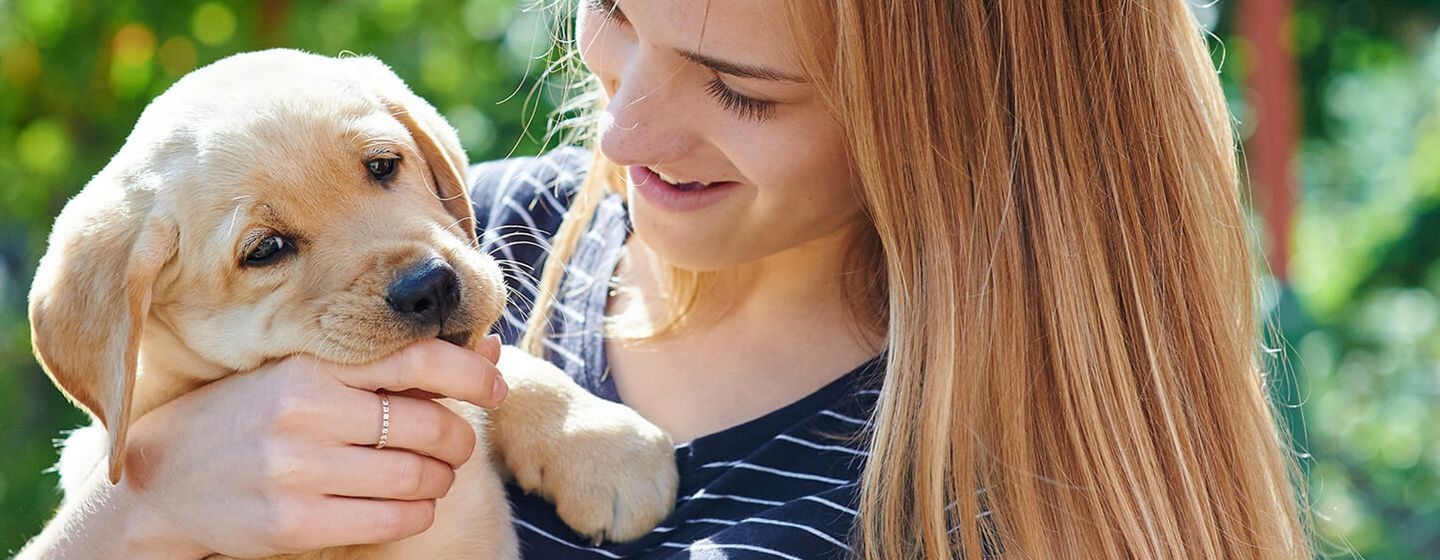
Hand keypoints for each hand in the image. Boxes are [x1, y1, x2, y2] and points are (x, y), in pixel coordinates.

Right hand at [91, 336, 505, 557]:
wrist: (163, 479)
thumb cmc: (253, 415)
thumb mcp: (309, 374)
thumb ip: (392, 364)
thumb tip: (491, 350)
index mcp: (310, 364)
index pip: (415, 357)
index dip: (471, 372)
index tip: (494, 388)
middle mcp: (303, 412)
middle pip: (429, 425)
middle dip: (458, 437)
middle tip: (455, 442)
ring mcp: (295, 470)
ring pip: (418, 477)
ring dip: (441, 479)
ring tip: (432, 474)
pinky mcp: (292, 523)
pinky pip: (393, 519)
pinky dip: (417, 513)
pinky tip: (409, 504)